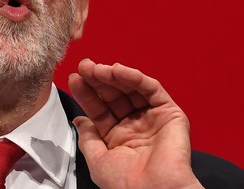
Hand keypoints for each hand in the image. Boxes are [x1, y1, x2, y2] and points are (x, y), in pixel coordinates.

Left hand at [68, 59, 202, 188]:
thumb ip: (88, 138)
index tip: (74, 79)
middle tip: (84, 66)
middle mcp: (135, 125)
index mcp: (118, 138)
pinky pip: (151, 89)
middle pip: (114, 95)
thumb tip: (78, 120)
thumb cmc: (126, 184)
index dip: (87, 94)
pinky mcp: (169, 113)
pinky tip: (117, 70)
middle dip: (97, 80)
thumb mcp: (98, 160)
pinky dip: (134, 77)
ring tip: (97, 68)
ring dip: (113, 75)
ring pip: (131, 89)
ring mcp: (152, 118)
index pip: (99, 109)